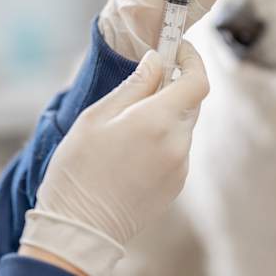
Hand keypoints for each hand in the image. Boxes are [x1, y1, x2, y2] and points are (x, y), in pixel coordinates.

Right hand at [19, 43, 208, 275]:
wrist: (78, 228)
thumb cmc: (78, 169)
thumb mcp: (97, 117)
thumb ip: (134, 85)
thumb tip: (157, 60)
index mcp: (158, 121)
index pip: (197, 80)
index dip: (192, 59)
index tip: (178, 48)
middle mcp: (177, 143)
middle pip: (192, 101)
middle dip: (174, 85)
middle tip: (147, 80)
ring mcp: (180, 166)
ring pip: (184, 125)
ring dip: (166, 114)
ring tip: (128, 124)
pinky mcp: (177, 184)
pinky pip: (178, 148)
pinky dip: (163, 138)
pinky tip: (132, 148)